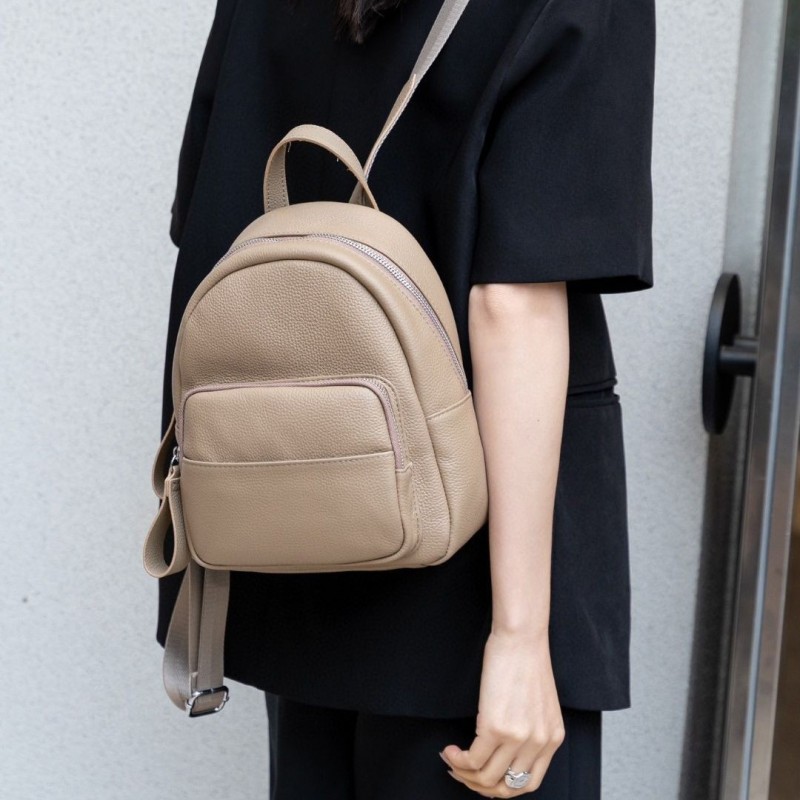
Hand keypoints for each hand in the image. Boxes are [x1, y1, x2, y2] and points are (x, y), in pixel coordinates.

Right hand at [439, 629, 564, 796]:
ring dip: (464, 774)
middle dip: (480, 786)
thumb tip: (504, 748)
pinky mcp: (496, 727)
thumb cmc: (526, 660)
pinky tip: (449, 750)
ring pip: (487, 778)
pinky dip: (457, 760)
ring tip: (452, 760)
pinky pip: (473, 760)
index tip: (484, 778)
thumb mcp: (538, 703)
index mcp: (553, 738)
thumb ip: (530, 728)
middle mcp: (539, 743)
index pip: (529, 783)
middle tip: (463, 773)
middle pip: (506, 787)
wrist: (521, 637)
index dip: (502, 787)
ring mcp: (518, 737)